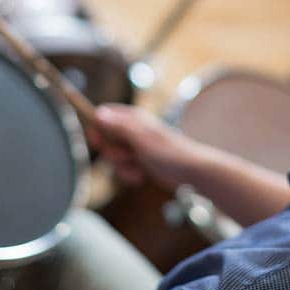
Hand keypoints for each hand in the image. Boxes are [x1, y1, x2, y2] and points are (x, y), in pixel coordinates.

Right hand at [87, 104, 206, 186]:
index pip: (104, 114)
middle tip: (127, 156)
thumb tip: (98, 113)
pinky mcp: (139, 161)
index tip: (98, 142)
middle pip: (105, 139)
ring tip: (139, 167)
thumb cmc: (169, 152)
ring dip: (122, 167)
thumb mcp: (141, 138)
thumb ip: (119, 126)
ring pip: (113, 157)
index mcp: (132, 118)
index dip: (97, 127)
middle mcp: (132, 130)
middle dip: (112, 153)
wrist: (192, 171)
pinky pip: (123, 169)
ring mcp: (136, 146)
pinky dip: (129, 174)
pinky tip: (142, 176)